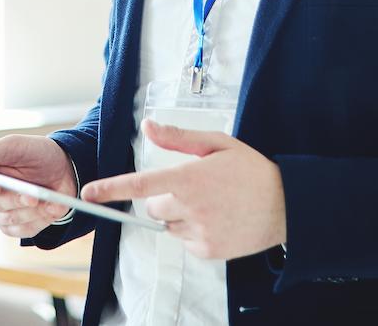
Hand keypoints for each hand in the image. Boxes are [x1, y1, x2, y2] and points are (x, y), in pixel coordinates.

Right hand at [0, 134, 77, 238]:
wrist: (66, 168)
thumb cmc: (35, 153)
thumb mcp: (12, 147)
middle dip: (13, 198)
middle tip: (32, 195)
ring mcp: (1, 213)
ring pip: (7, 219)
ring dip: (29, 210)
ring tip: (46, 198)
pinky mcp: (18, 227)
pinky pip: (23, 230)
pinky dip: (40, 219)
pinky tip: (52, 207)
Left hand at [81, 118, 285, 259]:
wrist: (287, 206)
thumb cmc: (251, 170)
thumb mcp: (217, 144)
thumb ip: (179, 138)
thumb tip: (149, 126)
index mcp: (190, 179)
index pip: (140, 185)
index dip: (112, 188)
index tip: (89, 193)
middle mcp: (191, 209)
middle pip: (154, 207)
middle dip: (164, 198)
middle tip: (193, 188)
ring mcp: (200, 233)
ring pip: (169, 225)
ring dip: (180, 216)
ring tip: (212, 204)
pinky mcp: (208, 251)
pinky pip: (185, 241)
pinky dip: (194, 231)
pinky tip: (218, 218)